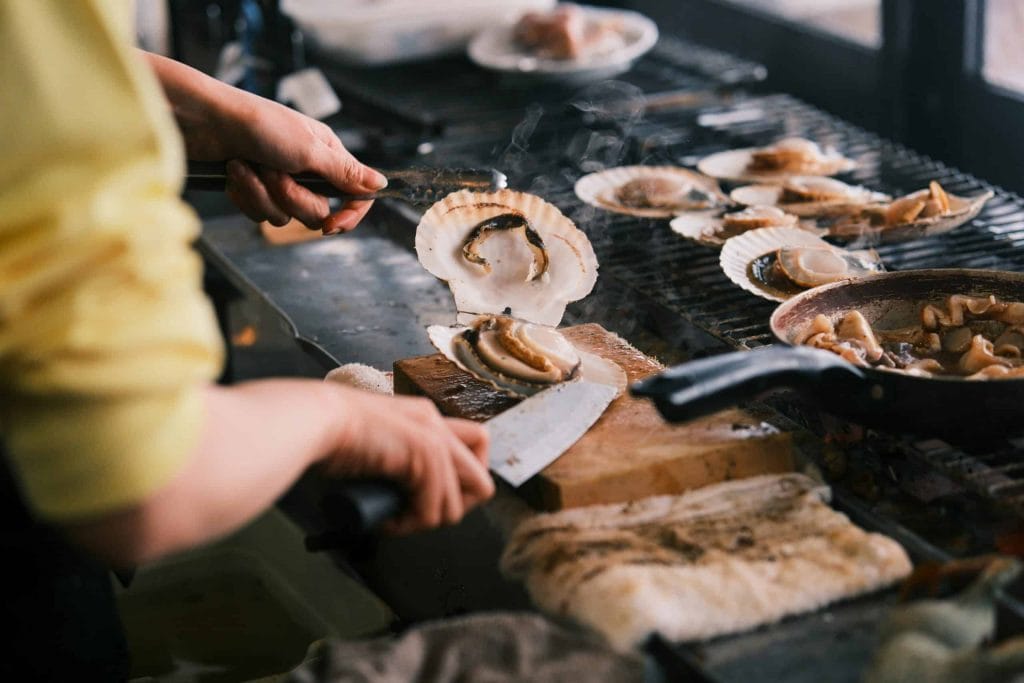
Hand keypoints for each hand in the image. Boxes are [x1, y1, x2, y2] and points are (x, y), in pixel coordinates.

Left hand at [217, 94, 387, 233]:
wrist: (203, 120)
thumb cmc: (257, 124)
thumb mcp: (308, 149)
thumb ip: (346, 172)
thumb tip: (381, 183)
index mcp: (327, 156)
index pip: (354, 196)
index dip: (348, 216)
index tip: (331, 227)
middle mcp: (307, 170)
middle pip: (315, 212)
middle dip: (289, 197)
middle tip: (272, 170)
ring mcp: (279, 181)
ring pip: (283, 216)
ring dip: (261, 193)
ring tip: (246, 166)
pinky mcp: (254, 189)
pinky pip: (258, 213)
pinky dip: (244, 194)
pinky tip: (234, 172)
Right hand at [322, 388, 494, 534]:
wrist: (312, 422)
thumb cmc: (328, 438)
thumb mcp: (376, 447)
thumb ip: (397, 464)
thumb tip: (400, 501)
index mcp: (425, 418)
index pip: (476, 447)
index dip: (459, 484)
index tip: (427, 498)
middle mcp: (435, 423)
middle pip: (481, 481)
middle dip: (452, 508)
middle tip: (417, 516)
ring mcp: (433, 438)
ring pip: (458, 502)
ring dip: (425, 521)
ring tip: (394, 520)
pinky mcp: (424, 453)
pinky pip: (435, 507)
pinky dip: (410, 524)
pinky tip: (386, 521)